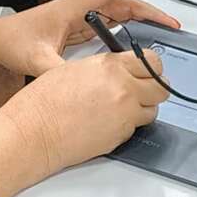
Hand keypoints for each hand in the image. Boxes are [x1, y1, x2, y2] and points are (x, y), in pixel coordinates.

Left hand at [0, 0, 180, 78]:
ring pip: (120, 5)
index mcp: (74, 6)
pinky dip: (132, 20)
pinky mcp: (79, 26)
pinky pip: (112, 18)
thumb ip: (59, 72)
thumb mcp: (36, 60)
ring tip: (166, 19)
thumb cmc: (11, 43)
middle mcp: (80, 6)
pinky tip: (141, 29)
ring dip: (144, 8)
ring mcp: (81, 15)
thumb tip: (81, 82)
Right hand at [0, 49, 169, 174]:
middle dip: (154, 88)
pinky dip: (127, 125)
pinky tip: (107, 122)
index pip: (151, 61)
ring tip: (122, 109)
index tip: (147, 70)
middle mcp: (123, 88)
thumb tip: (119, 70)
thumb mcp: (74, 69)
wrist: (34, 132)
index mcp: (110, 66)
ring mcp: (124, 113)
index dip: (150, 67)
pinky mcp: (121, 136)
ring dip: (142, 108)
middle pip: (161, 86)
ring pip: (153, 110)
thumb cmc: (43, 102)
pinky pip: (136, 127)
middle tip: (143, 90)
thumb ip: (104, 68)